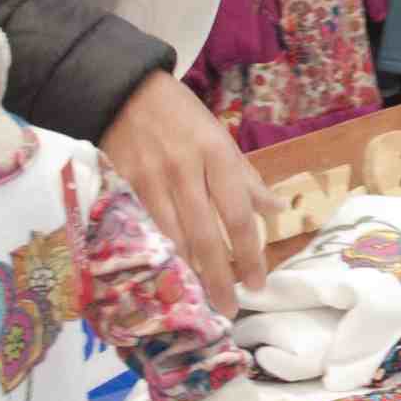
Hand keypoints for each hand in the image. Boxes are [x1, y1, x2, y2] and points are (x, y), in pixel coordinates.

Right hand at [101, 70, 271, 308]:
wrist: (123, 92)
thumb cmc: (180, 116)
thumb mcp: (219, 137)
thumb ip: (245, 177)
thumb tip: (276, 209)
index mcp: (216, 155)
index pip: (239, 215)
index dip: (250, 253)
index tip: (257, 282)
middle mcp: (185, 170)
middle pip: (207, 236)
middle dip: (219, 277)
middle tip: (228, 308)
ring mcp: (151, 180)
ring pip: (173, 239)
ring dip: (188, 275)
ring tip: (201, 302)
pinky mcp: (123, 187)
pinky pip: (145, 231)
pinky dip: (158, 256)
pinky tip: (166, 277)